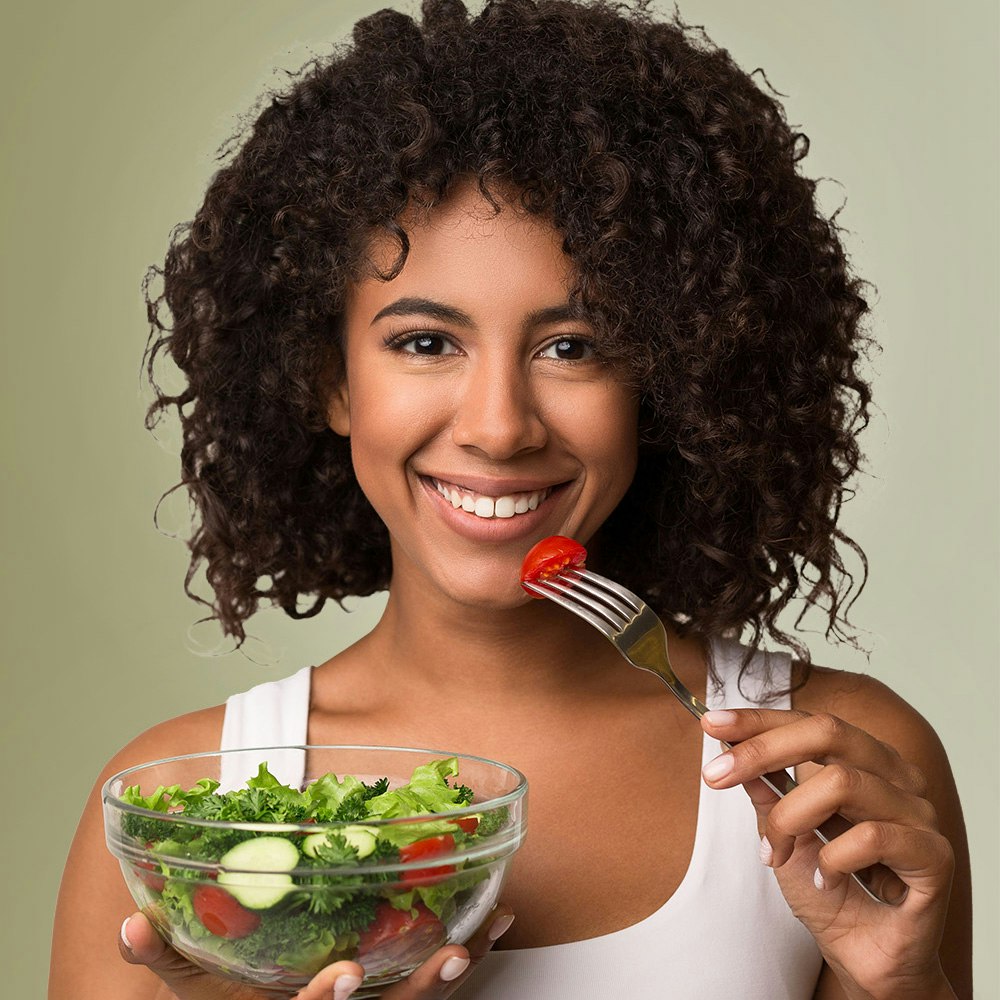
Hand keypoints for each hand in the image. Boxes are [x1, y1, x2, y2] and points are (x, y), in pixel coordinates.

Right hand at [119, 905, 514, 999]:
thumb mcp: (188, 988)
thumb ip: (159, 957)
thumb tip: (127, 924)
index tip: (344, 975)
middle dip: (420, 992)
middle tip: (449, 958)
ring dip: (457, 971)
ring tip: (490, 932)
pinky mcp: (395, 998)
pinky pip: (434, 984)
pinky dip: (470, 955)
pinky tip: (497, 924)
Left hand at [701, 709, 955, 999]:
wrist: (866, 960)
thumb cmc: (829, 891)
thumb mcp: (782, 833)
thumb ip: (765, 788)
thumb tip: (728, 745)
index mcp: (863, 761)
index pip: (809, 722)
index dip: (758, 720)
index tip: (712, 723)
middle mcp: (896, 777)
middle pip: (828, 732)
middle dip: (763, 749)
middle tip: (716, 776)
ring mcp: (919, 813)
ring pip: (841, 782)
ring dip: (790, 819)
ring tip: (778, 854)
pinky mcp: (934, 855)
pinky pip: (872, 837)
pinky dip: (832, 860)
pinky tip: (824, 881)